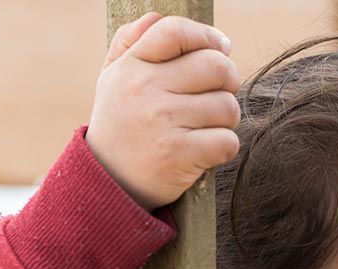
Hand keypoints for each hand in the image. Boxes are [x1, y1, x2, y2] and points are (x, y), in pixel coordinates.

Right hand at [86, 13, 243, 209]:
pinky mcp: (180, 155)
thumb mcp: (113, 78)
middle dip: (229, 80)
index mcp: (132, 66)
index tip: (221, 48)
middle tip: (218, 93)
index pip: (175, 31)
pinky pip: (227, 140)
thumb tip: (158, 16)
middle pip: (217, 66)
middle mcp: (146, 90)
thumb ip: (131, 41)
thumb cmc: (121, 124)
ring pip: (228, 106)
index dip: (207, 36)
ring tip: (206, 126)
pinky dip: (224, 147)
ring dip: (226, 119)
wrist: (108, 182)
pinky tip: (205, 150)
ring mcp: (163, 122)